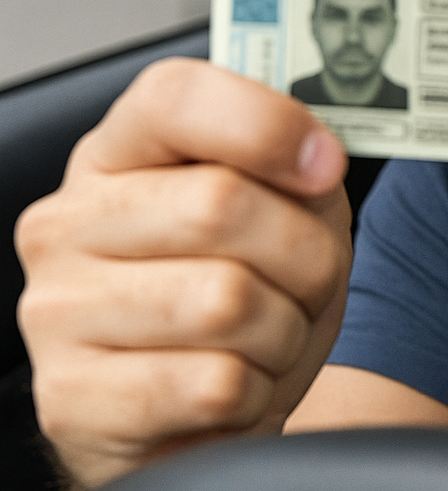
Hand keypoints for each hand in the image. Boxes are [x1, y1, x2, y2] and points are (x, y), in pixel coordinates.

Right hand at [15, 58, 351, 487]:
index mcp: (119, 154)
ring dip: (284, 330)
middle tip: (308, 280)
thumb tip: (317, 157)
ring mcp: (57, 312)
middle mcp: (69, 223)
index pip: (175, 97)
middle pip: (220, 202)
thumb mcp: (287, 214)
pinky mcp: (71, 401)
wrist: (201, 417)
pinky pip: (215, 383)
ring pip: (228, 301)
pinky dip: (256, 391)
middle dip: (304, 254)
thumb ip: (298, 168)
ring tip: (267, 338)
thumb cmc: (248, 295)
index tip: (324, 165)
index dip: (266, 125)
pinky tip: (235, 388)